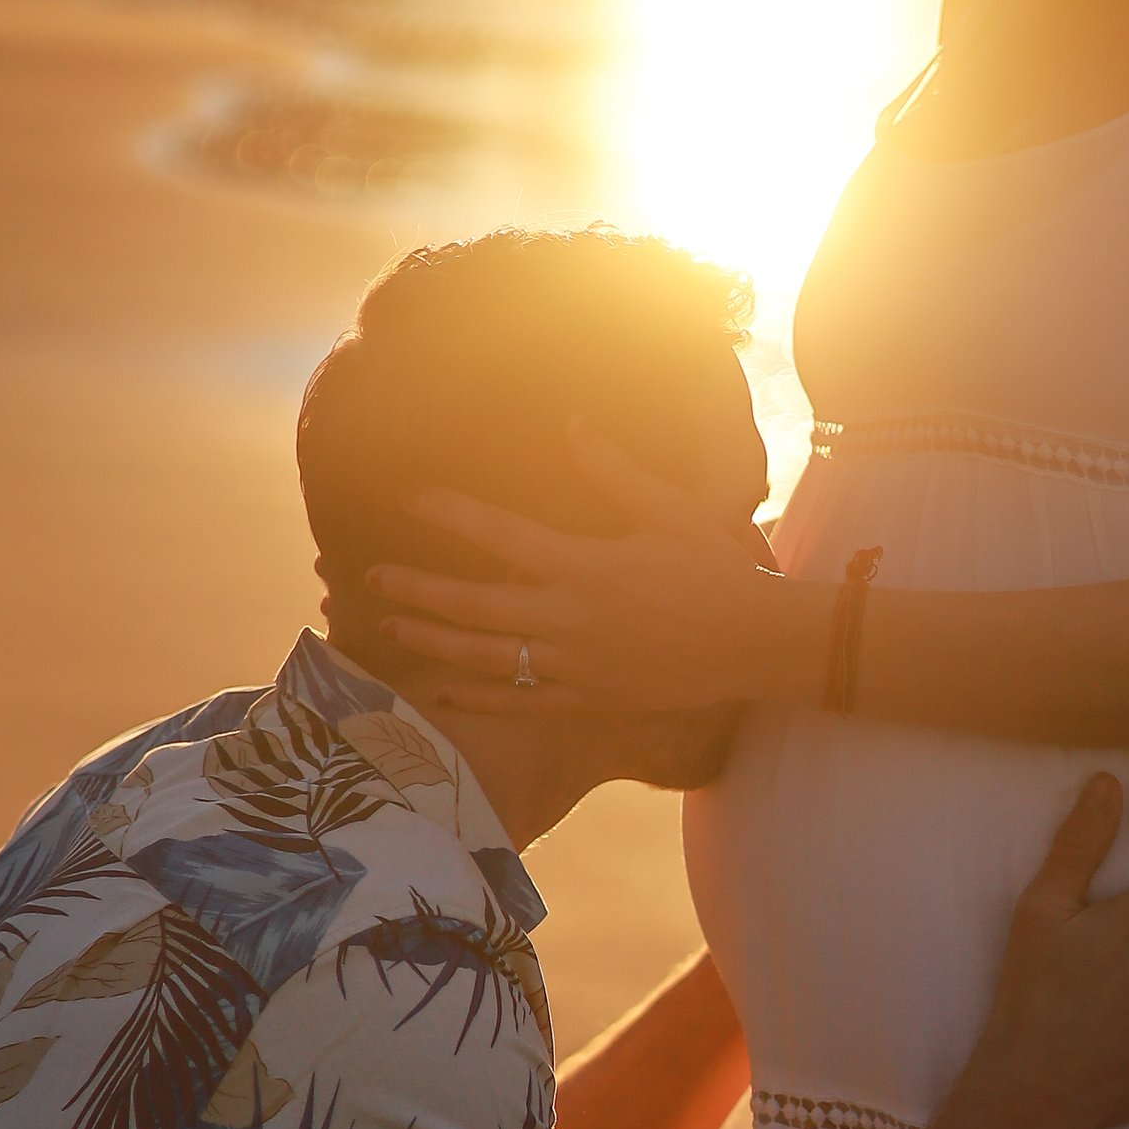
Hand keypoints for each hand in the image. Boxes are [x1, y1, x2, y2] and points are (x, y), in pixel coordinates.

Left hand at [369, 429, 801, 714]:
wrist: (759, 645)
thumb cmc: (722, 570)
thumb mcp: (674, 512)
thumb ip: (615, 472)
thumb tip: (572, 425)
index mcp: (588, 566)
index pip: (502, 535)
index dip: (451, 513)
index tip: (410, 497)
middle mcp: (572, 618)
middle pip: (474, 605)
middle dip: (417, 588)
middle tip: (369, 576)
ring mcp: (576, 665)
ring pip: (485, 656)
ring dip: (433, 639)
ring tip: (390, 624)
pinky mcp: (589, 699)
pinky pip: (519, 703)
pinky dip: (476, 698)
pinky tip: (439, 691)